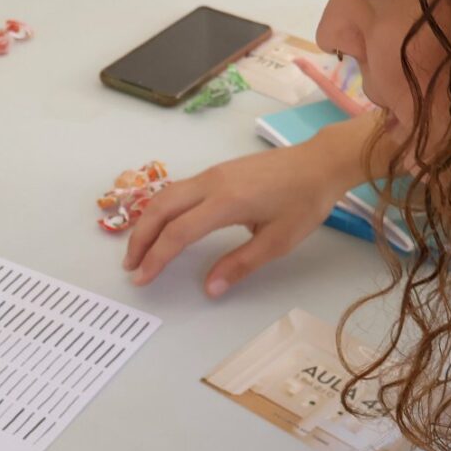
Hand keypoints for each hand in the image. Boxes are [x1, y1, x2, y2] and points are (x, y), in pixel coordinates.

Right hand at [124, 117, 371, 294]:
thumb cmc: (304, 202)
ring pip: (165, 196)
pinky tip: (162, 225)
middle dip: (140, 239)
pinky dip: (161, 210)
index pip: (178, 233)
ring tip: (140, 249)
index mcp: (226, 202)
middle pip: (160, 209)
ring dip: (148, 223)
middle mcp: (211, 184)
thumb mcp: (277, 241)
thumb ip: (240, 264)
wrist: (320, 162)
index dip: (157, 258)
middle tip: (131, 266)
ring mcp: (212, 174)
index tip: (143, 279)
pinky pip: (178, 190)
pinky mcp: (217, 172)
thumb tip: (209, 288)